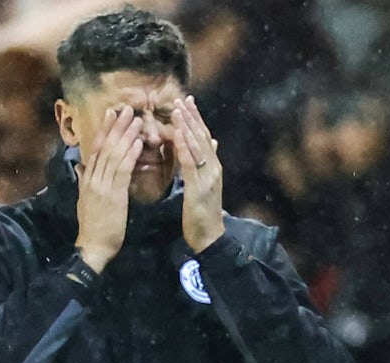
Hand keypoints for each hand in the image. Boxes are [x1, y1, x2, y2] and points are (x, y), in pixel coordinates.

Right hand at [74, 107, 142, 272]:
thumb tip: (81, 166)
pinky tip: (138, 143)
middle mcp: (93, 179)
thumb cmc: (93, 226)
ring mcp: (102, 186)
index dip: (105, 130)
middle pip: (105, 147)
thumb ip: (84, 182)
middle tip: (127, 109)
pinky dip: (130, 155)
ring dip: (126, 136)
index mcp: (87, 179)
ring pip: (114, 156)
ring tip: (137, 120)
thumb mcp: (85, 200)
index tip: (111, 114)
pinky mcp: (114, 196)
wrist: (93, 246)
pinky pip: (122, 171)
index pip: (96, 149)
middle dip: (117, 127)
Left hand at [172, 96, 224, 252]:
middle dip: (191, 117)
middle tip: (181, 98)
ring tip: (177, 110)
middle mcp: (213, 168)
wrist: (209, 237)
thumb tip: (212, 142)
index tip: (187, 101)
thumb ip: (207, 162)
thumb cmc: (203, 213)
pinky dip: (183, 147)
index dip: (196, 118)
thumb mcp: (205, 184)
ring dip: (186, 127)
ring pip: (197, 147)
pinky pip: (190, 164)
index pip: (204, 137)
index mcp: (213, 167)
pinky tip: (177, 135)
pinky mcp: (199, 188)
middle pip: (201, 137)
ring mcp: (208, 177)